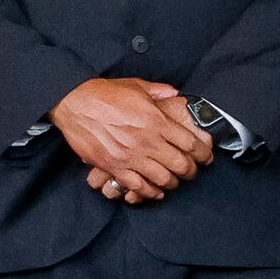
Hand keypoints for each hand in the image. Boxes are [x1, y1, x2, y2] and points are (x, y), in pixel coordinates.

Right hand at [52, 79, 208, 202]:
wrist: (73, 102)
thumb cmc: (105, 93)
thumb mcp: (137, 86)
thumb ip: (159, 92)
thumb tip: (174, 93)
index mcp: (157, 121)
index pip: (190, 143)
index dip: (203, 154)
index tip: (206, 157)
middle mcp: (147, 140)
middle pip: (180, 165)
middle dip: (191, 171)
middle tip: (192, 172)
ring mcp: (130, 155)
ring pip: (161, 178)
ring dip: (171, 183)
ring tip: (173, 182)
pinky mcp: (113, 165)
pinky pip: (136, 185)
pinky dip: (149, 192)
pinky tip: (155, 191)